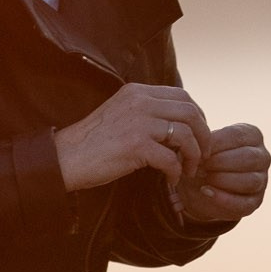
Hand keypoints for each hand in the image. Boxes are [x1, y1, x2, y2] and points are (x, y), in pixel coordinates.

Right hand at [54, 84, 208, 192]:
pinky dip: (176, 171)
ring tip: (189, 169)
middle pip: (190, 112)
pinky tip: (171, 179)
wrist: (66, 157)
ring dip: (194, 155)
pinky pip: (171, 158)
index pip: (182, 95)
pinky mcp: (135, 145)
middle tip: (203, 155)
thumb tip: (180, 124)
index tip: (199, 134)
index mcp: (138, 92)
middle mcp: (140, 102)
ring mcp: (138, 122)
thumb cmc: (95, 142)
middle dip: (204, 136)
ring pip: (185, 135)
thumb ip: (147, 112)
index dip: (198, 116)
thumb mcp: (122, 114)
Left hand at [174, 123, 268, 224]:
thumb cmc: (204, 157)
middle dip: (220, 162)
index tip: (198, 149)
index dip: (216, 143)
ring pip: (250, 180)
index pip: (238, 135)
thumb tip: (198, 147)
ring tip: (202, 177)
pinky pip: (244, 203)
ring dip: (223, 179)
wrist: (199, 183)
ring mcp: (262, 180)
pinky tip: (206, 191)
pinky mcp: (255, 202)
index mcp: (253, 136)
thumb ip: (202, 143)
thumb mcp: (202, 145)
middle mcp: (263, 157)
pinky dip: (223, 199)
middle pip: (249, 157)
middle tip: (199, 165)